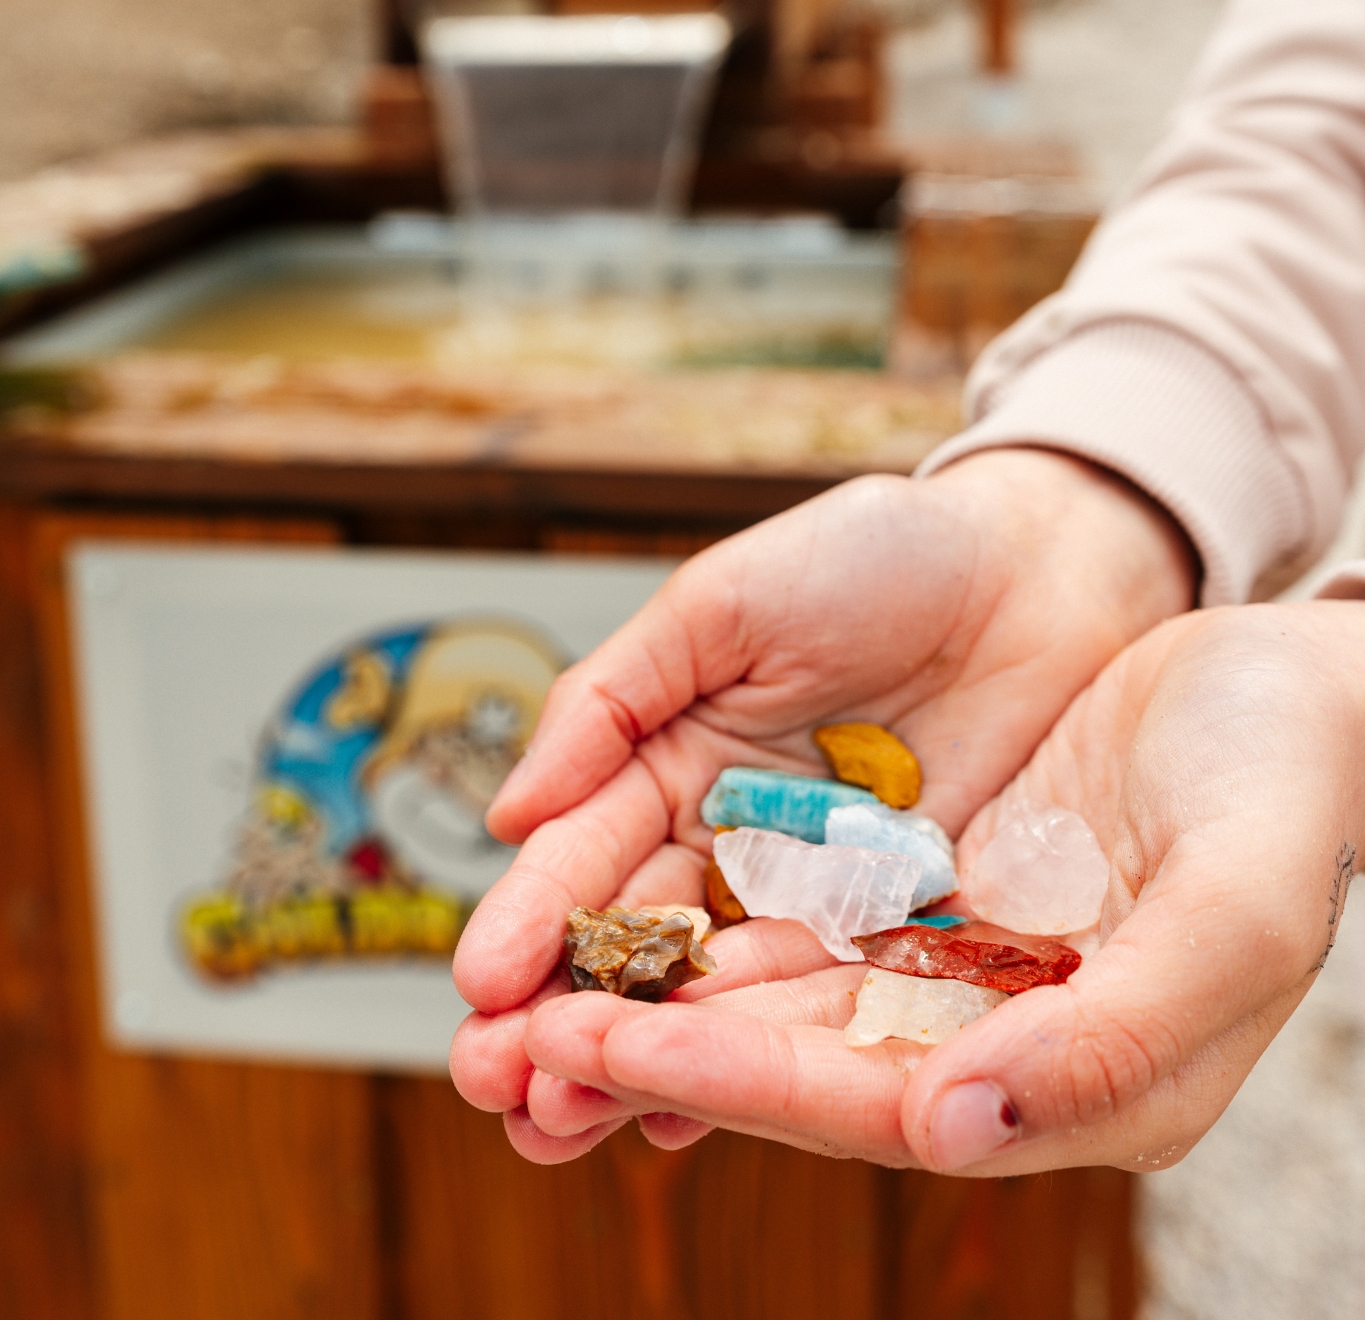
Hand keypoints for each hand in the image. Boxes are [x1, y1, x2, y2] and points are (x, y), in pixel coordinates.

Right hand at [451, 448, 1194, 1154]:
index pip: (588, 857)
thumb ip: (614, 701)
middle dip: (559, 1020)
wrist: (1038, 562)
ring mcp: (818, 902)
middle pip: (635, 953)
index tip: (481, 985)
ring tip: (559, 1129)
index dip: (531, 918)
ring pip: (714, 1003)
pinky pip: (831, 1011)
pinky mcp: (907, 934)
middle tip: (493, 1086)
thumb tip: (508, 813)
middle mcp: (733, 848)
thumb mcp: (724, 604)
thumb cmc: (874, 555)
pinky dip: (764, 1070)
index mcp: (674, 764)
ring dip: (637, 1068)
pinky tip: (693, 1123)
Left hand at [516, 600, 1364, 1172]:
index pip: (863, 1099)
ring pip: (769, 992)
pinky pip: (792, 911)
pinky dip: (699, 920)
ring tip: (513, 999)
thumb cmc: (1285, 798)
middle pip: (787, 1060)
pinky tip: (609, 914)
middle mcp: (988, 1040)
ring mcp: (948, 959)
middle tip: (497, 1048)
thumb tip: (943, 1133)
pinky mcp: (924, 882)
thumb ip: (1105, 1039)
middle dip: (641, 1052)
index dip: (726, 1076)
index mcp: (1065, 1083)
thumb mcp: (1230, 917)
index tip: (600, 1043)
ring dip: (644, 996)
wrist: (1290, 692)